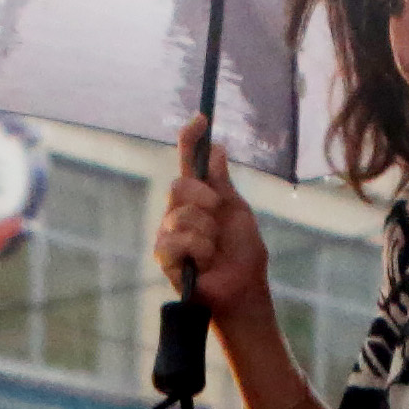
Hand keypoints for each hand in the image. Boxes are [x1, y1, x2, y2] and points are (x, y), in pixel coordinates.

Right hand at [151, 120, 271, 325]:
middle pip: (179, 184)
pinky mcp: (165, 257)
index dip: (190, 139)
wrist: (243, 290)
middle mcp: (178, 212)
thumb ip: (222, 183)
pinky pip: (175, 240)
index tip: (201, 118)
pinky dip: (198, 249)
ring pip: (179, 214)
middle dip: (204, 197)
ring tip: (214, 250)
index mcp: (198, 198)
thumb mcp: (237, 212)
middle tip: (217, 213)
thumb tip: (215, 148)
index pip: (187, 162)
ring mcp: (169, 234)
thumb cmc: (242, 254)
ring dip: (205, 231)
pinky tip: (204, 262)